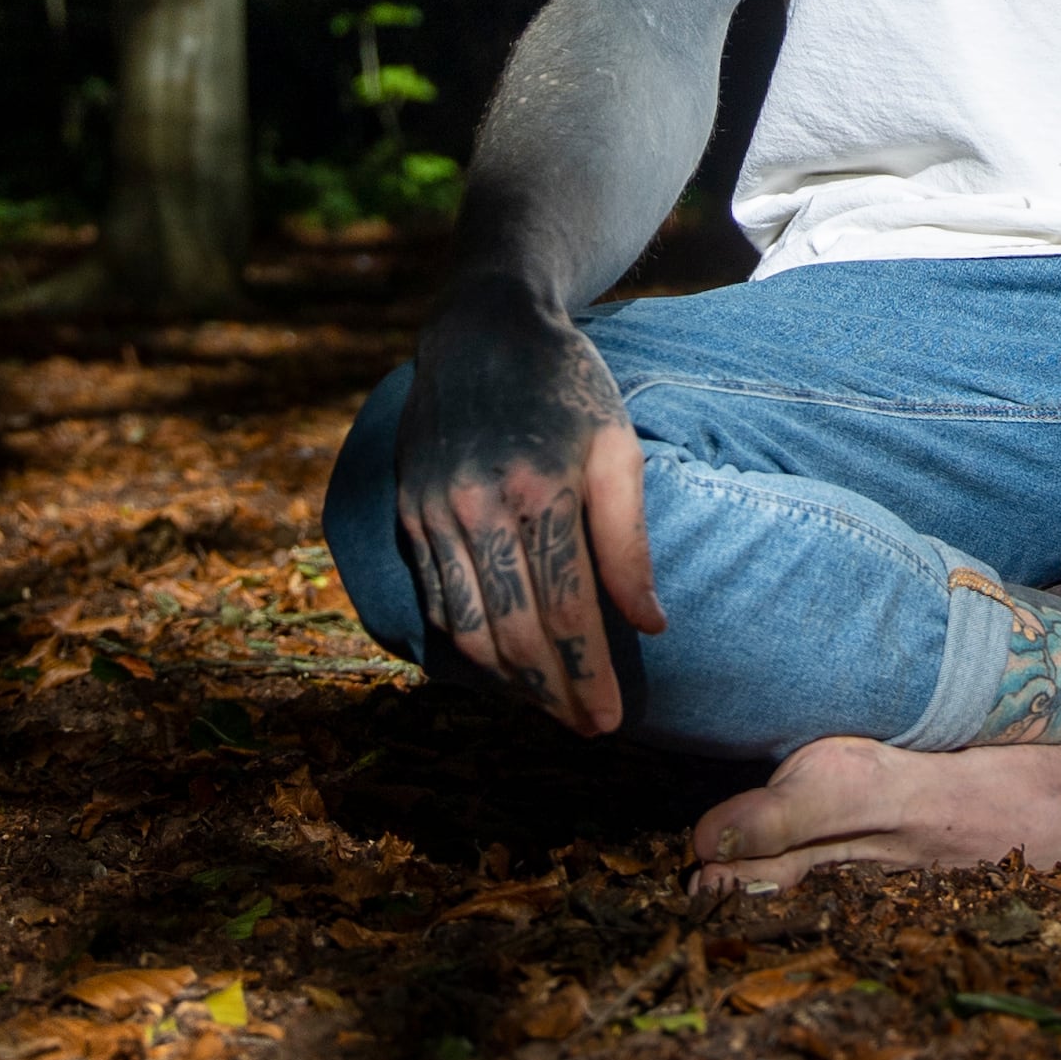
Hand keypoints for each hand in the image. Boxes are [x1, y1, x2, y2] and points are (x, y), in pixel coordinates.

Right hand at [393, 279, 663, 732]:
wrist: (480, 329)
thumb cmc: (566, 385)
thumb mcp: (616, 445)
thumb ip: (629, 539)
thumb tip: (650, 626)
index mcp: (539, 491)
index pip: (565, 613)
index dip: (587, 676)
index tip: (612, 721)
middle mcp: (477, 509)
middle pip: (514, 634)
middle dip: (553, 694)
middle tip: (588, 730)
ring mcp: (435, 513)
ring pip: (469, 630)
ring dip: (510, 684)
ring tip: (550, 708)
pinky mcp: (410, 513)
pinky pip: (437, 603)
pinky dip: (468, 648)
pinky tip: (502, 667)